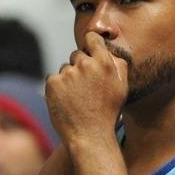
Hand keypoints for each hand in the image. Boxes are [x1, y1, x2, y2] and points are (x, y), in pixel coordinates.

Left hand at [46, 31, 128, 145]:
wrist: (90, 136)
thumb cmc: (108, 113)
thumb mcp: (122, 87)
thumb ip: (118, 64)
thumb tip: (109, 49)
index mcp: (104, 62)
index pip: (92, 38)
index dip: (90, 43)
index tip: (89, 50)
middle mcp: (85, 64)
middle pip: (77, 55)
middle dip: (80, 67)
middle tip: (85, 88)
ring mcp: (67, 73)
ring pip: (65, 68)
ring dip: (69, 79)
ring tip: (77, 98)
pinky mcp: (53, 83)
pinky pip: (53, 78)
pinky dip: (57, 88)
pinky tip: (66, 101)